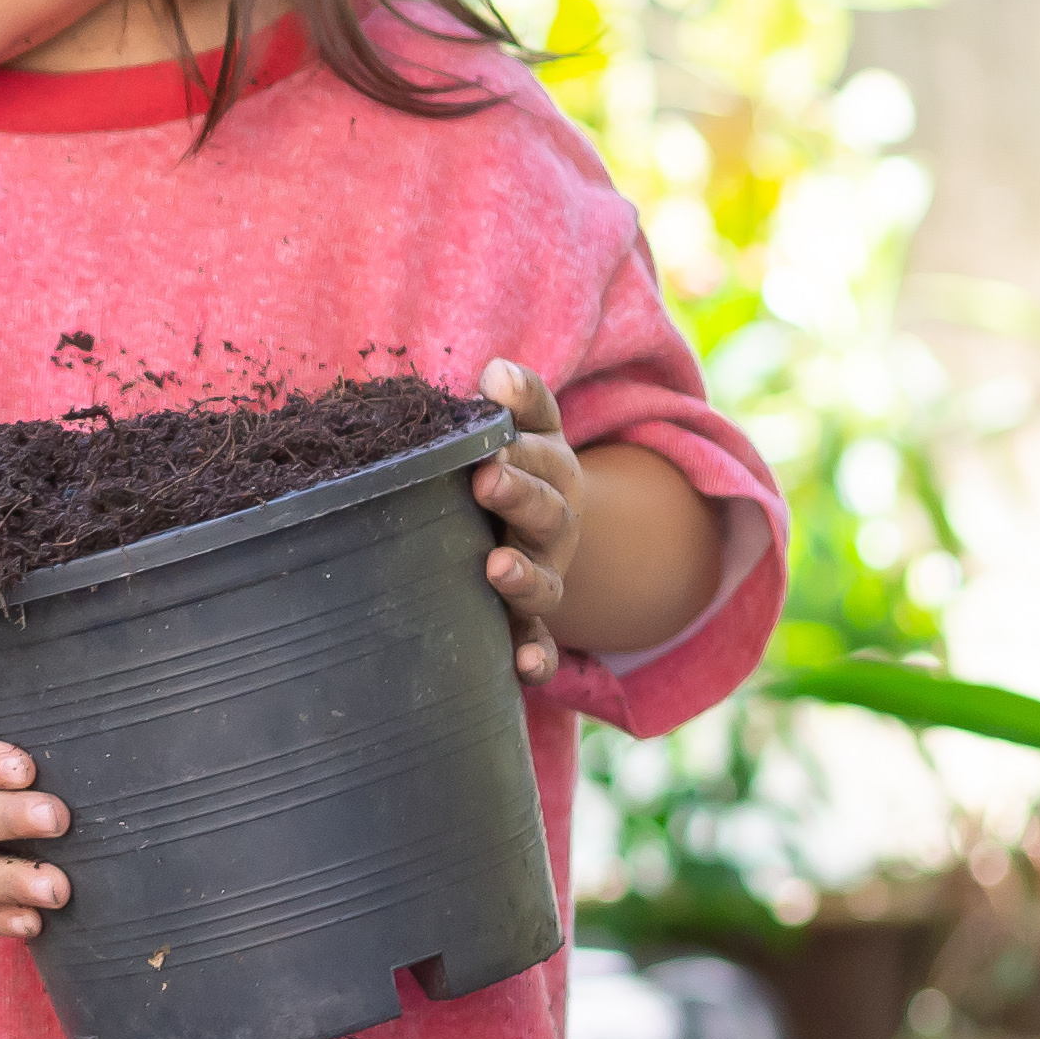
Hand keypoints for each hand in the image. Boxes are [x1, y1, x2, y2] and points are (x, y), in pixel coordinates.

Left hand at [472, 359, 585, 686]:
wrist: (544, 526)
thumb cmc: (514, 467)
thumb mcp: (524, 429)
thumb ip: (517, 401)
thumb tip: (496, 370)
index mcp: (547, 470)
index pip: (540, 447)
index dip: (520, 441)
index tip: (491, 433)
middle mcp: (553, 524)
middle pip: (544, 509)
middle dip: (518, 494)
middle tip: (486, 479)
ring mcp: (546, 574)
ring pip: (543, 581)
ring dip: (523, 577)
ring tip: (496, 569)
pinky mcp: (532, 619)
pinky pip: (541, 643)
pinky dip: (537, 656)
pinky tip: (525, 668)